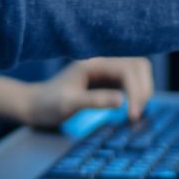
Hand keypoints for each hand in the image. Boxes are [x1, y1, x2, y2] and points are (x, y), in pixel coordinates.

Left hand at [1, 57, 155, 127]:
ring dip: (142, 91)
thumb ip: (94, 100)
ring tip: (135, 115)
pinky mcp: (107, 80)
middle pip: (139, 66)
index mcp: (93, 62)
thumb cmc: (48, 104)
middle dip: (143, 90)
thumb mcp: (68, 104)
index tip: (132, 115)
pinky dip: (137, 95)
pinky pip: (131, 82)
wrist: (35, 106)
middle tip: (136, 116)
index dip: (136, 91)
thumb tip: (122, 101)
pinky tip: (131, 111)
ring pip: (138, 73)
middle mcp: (102, 62)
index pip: (128, 69)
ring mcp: (106, 70)